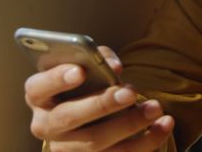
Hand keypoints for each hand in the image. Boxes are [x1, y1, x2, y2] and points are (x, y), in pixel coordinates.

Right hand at [25, 46, 174, 150]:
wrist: (88, 117)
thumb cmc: (85, 84)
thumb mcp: (85, 66)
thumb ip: (97, 59)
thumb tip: (113, 67)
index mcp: (38, 96)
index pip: (37, 88)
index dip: (57, 79)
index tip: (81, 71)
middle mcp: (45, 125)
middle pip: (68, 118)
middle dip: (101, 105)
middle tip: (130, 92)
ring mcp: (65, 149)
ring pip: (95, 144)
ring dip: (129, 125)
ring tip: (156, 108)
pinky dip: (145, 143)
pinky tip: (164, 126)